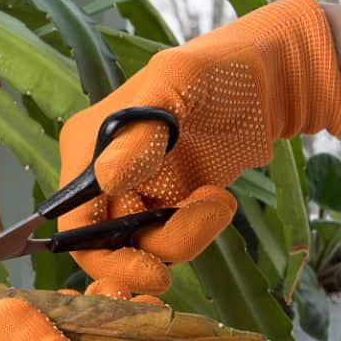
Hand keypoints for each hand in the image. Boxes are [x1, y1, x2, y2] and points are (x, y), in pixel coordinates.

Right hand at [59, 0, 340, 293]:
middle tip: (172, 271)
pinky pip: (171, 239)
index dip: (99, 253)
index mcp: (88, 147)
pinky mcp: (171, 204)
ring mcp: (139, 192)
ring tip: (218, 201)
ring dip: (183, 236)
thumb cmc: (215, 68)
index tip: (148, 269)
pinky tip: (219, 201)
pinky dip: (197, 231)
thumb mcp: (176, 84)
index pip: (74, 218)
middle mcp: (103, 175)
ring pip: (144, 245)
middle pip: (105, 243)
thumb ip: (140, 133)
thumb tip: (106, 179)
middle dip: (145, 254)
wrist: (266, 81)